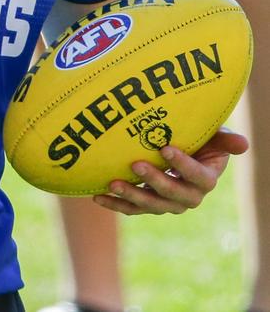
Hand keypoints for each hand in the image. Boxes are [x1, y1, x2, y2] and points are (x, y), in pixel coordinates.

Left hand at [93, 127, 248, 214]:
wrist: (175, 149)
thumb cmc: (195, 136)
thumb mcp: (210, 133)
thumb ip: (224, 138)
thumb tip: (244, 144)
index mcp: (206, 178)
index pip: (198, 177)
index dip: (183, 165)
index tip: (165, 147)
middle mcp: (189, 196)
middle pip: (174, 195)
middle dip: (155, 182)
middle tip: (136, 164)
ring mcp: (167, 203)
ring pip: (151, 205)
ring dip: (132, 196)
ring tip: (113, 183)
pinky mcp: (148, 205)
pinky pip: (132, 209)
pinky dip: (115, 204)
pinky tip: (98, 196)